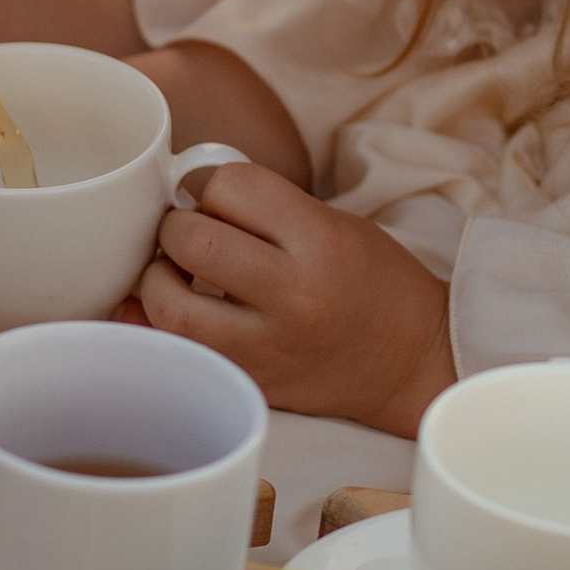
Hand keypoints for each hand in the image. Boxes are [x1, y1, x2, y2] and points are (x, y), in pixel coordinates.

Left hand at [142, 162, 454, 436]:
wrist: (411, 362)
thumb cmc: (374, 284)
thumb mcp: (335, 224)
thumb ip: (266, 209)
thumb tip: (185, 200)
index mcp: (319, 242)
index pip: (231, 186)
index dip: (215, 186)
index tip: (220, 202)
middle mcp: (292, 295)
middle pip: (191, 241)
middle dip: (176, 228)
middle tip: (187, 235)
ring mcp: (268, 348)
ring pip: (168, 307)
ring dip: (158, 281)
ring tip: (174, 276)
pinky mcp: (252, 383)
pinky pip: (179, 353)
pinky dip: (159, 328)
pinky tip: (167, 313)